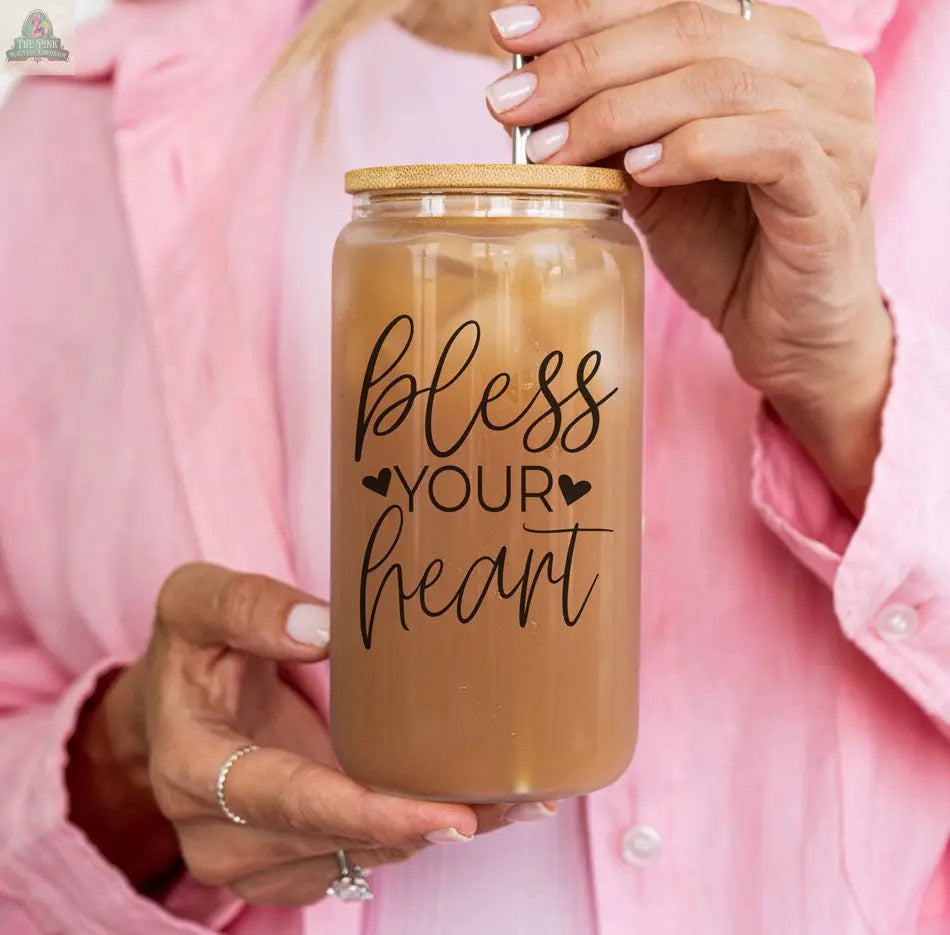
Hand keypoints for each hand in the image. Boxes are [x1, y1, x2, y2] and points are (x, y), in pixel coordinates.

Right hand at [67, 564, 526, 904]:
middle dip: (429, 825)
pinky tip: (482, 808)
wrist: (179, 708)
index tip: (448, 815)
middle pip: (339, 840)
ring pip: (362, 857)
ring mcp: (256, 857)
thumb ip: (245, 605)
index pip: (289, 801)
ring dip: (438, 833)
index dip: (369, 813)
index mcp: (193, 768)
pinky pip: (363, 857)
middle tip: (518, 800)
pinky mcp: (291, 860)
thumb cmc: (192, 651)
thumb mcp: (197, 603)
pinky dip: (420, 834)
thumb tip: (323, 628)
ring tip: (518, 801)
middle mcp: (220, 832)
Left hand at [487, 0, 893, 511]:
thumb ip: (612, 133)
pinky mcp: (833, 188)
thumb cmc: (727, 249)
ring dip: (621, 112)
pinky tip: (636, 172)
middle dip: (586, 63)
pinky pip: (766, 142)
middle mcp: (816, 70)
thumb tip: (528, 97)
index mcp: (774, 47)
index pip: (673, 4)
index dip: (586, 13)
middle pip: (692, 28)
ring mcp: (837, 125)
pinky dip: (691, 150)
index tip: (508, 32)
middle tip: (509, 101)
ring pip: (721, 82)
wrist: (787, 332)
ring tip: (553, 151)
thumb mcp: (653, 180)